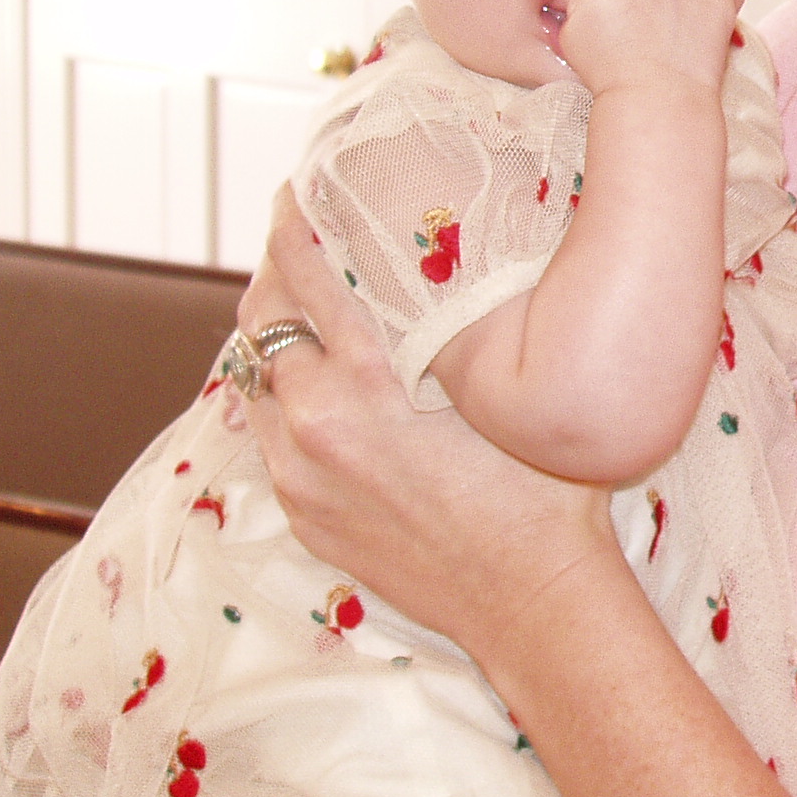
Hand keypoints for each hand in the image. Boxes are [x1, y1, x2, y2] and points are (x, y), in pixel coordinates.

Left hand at [235, 188, 623, 665]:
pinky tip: (314, 383)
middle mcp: (313, 433)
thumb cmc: (543, 493)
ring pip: (254, 385)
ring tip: (299, 306)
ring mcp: (302, 481)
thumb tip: (449, 260)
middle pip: (260, 327)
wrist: (534, 602)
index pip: (304, 284)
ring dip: (271, 340)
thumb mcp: (504, 389)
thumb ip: (457, 326)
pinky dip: (281, 398)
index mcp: (363, 391)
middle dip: (272, 274)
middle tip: (290, 237)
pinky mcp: (307, 518)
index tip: (292, 194)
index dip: (292, 230)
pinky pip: (269, 439)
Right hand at [552, 0, 736, 95]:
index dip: (606, 6)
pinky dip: (700, 11)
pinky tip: (687, 36)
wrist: (656, 99)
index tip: (611, 29)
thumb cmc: (613, 75)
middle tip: (639, 34)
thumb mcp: (571, 37)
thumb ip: (580, 4)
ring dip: (669, 0)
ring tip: (663, 37)